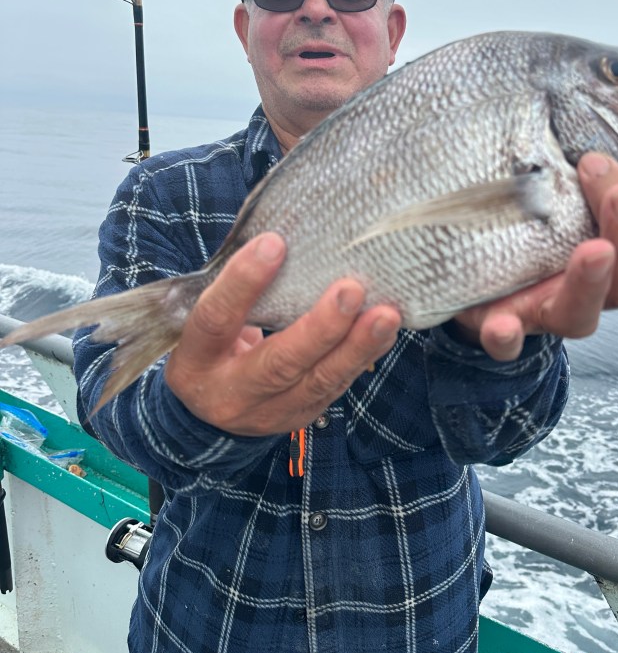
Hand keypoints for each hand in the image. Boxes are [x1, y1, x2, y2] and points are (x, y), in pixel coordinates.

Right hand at [164, 233, 401, 435]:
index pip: (216, 320)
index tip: (274, 244)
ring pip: (319, 380)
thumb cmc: (213, 346)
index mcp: (196, 359)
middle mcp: (231, 392)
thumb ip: (238, 290)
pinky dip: (365, 354)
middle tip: (351, 290)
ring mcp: (270, 411)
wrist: (209, 410)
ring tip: (386, 315)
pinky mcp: (302, 415)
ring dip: (357, 345)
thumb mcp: (207, 321)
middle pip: (279, 362)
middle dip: (320, 327)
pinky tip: (386, 329)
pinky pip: (337, 384)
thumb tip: (282, 238)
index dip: (243, 283)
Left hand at [451, 153, 617, 359]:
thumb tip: (548, 84)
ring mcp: (540, 310)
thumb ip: (548, 146)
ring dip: (587, 284)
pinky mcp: (497, 327)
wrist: (455, 270)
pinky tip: (501, 324)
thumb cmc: (506, 218)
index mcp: (596, 246)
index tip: (598, 162)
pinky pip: (505, 343)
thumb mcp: (532, 178)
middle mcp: (578, 284)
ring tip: (589, 254)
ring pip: (579, 314)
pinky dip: (505, 336)